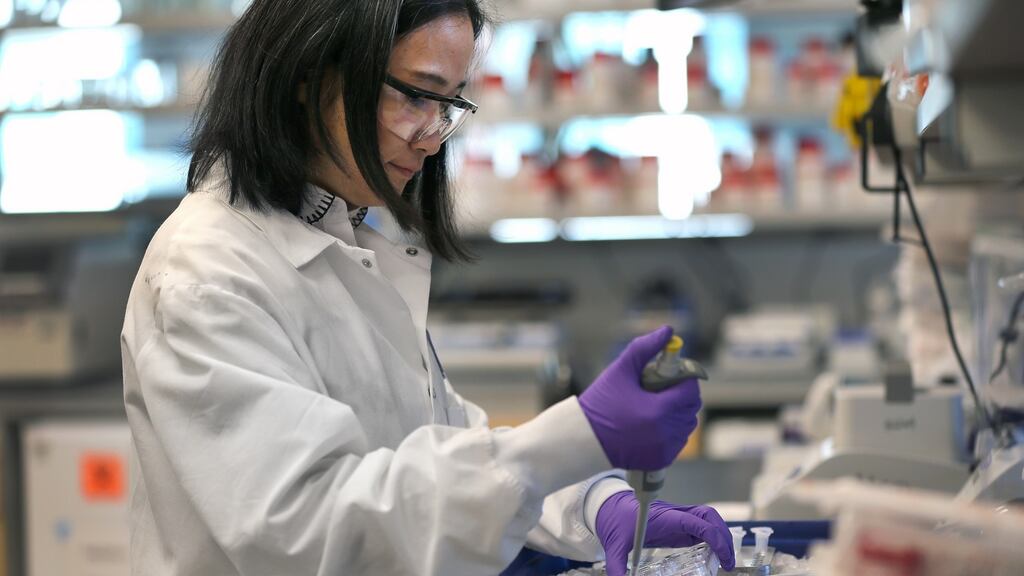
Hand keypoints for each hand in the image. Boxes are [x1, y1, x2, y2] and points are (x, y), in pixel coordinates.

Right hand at [579, 326, 701, 470]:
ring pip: (686, 425)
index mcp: (659, 410)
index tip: (670, 375)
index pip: (690, 391)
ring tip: (655, 405)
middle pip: (691, 408)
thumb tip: (668, 331)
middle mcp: (665, 432)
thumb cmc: (599, 403)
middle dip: (681, 395)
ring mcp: (664, 449)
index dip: (683, 379)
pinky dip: (671, 430)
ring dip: (678, 412)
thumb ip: (644, 348)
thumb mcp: (620, 371)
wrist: (582, 439)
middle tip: (661, 388)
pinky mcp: (660, 459)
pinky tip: (653, 422)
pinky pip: (678, 441)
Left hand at [595, 491, 735, 575]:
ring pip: (707, 518)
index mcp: (665, 518)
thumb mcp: (614, 546)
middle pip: (709, 515)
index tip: (724, 559)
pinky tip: (711, 554)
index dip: (716, 539)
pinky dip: (710, 538)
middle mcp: (675, 514)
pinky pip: (698, 526)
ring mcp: (677, 517)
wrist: (609, 506)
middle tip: (728, 562)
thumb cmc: (614, 521)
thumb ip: (617, 566)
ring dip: (720, 534)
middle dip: (724, 536)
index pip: (698, 522)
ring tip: (724, 560)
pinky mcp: (676, 523)